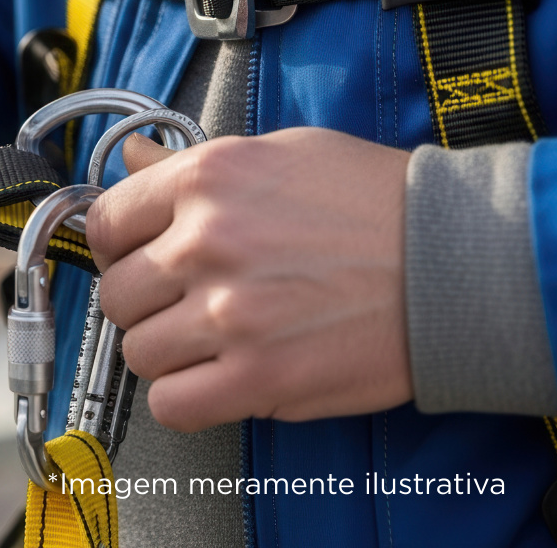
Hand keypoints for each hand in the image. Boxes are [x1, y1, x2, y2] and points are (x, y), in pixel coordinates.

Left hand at [86, 128, 412, 431]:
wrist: (452, 260)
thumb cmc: (371, 202)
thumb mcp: (275, 153)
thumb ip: (190, 164)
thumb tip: (129, 157)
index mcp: (205, 179)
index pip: (103, 224)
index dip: (115, 248)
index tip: (135, 259)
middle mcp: (205, 243)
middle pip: (117, 294)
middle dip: (144, 302)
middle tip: (184, 301)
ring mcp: (229, 314)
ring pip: (139, 353)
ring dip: (168, 352)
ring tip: (212, 339)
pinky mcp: (259, 376)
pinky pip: (172, 404)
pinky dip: (186, 398)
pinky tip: (217, 378)